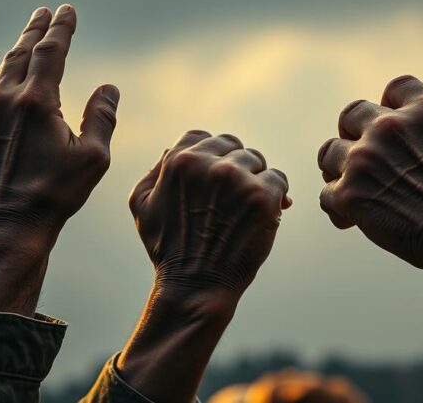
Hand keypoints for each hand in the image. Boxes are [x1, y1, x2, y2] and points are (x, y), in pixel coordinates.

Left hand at [0, 4, 119, 323]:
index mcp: (36, 100)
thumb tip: (108, 88)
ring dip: (12, 64)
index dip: (61, 27)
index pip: (51, 49)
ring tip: (24, 58)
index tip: (67, 10)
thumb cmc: (53, 197)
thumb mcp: (93, 159)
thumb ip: (103, 116)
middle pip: (19, 52)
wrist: (1, 232)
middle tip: (43, 14)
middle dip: (34, 30)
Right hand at [118, 130, 290, 402]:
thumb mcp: (143, 205)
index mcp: (180, 161)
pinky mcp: (263, 197)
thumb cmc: (168, 249)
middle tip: (233, 193)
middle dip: (235, 165)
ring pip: (257, 160)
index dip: (210, 155)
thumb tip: (170, 151)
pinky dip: (276, 195)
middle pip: (234, 145)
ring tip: (247, 206)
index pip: (203, 136)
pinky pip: (279, 180)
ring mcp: (238, 180)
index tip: (214, 177)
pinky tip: (265, 213)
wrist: (196, 287)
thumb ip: (155, 171)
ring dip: (255, 179)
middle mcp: (210, 165)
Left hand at [317, 75, 422, 287]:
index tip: (393, 124)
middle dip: (356, 133)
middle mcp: (391, 127)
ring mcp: (365, 158)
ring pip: (329, 151)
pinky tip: (351, 219)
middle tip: (366, 157)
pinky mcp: (349, 193)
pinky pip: (326, 194)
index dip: (392, 105)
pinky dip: (338, 207)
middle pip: (352, 113)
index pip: (395, 88)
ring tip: (352, 187)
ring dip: (339, 168)